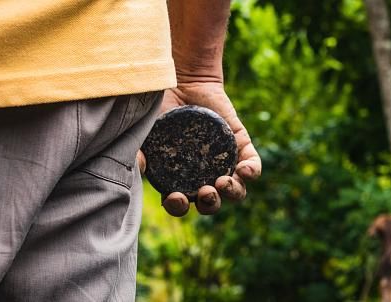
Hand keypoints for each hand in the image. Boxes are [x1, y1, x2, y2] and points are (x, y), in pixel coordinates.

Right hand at [137, 81, 261, 215]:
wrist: (180, 80)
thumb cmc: (159, 109)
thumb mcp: (144, 131)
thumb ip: (138, 150)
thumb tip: (140, 167)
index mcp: (179, 178)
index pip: (180, 203)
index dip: (178, 207)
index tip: (176, 197)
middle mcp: (203, 175)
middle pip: (211, 203)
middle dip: (209, 203)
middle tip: (205, 191)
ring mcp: (223, 162)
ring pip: (235, 190)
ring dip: (231, 193)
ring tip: (223, 183)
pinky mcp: (241, 145)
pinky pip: (252, 166)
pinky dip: (251, 172)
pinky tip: (244, 171)